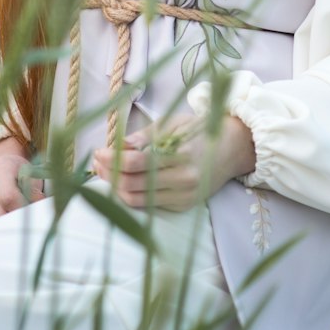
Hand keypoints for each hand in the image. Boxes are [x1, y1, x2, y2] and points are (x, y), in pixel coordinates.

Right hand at [0, 136, 42, 227]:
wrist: (0, 170)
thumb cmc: (18, 175)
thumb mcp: (31, 177)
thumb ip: (35, 191)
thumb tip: (38, 205)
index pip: (8, 197)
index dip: (20, 211)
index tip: (30, 217)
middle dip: (10, 223)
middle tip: (22, 228)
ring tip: (10, 229)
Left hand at [92, 115, 255, 211]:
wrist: (232, 150)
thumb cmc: (199, 131)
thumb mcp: (173, 124)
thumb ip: (145, 137)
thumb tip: (118, 146)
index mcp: (182, 155)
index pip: (138, 163)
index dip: (113, 160)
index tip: (99, 151)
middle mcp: (184, 180)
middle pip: (133, 185)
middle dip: (109, 174)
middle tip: (97, 161)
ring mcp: (184, 196)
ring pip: (138, 200)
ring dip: (115, 187)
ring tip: (105, 172)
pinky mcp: (183, 206)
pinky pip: (149, 205)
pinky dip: (131, 195)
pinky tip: (121, 182)